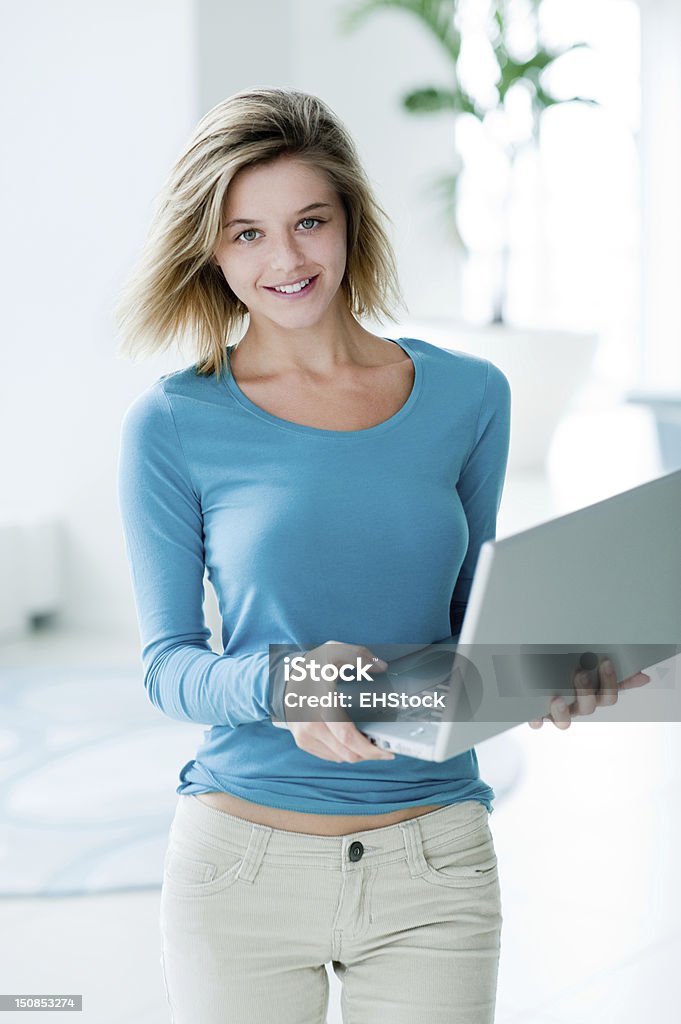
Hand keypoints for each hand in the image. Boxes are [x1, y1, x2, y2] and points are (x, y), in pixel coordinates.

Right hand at [285, 641, 395, 761]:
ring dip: (358, 754)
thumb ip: (359, 656)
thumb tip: (381, 666)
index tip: (387, 752)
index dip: (369, 748)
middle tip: (384, 748)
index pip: (346, 735)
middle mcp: (310, 723)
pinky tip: (353, 743)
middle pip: (347, 752)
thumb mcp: (335, 651)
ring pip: (340, 757)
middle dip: (369, 754)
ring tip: (370, 743)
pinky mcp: (303, 741)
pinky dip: (344, 753)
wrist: (285, 677)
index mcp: (322, 702)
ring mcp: (305, 735)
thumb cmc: (313, 666)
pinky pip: (330, 756)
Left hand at [528, 656, 650, 729]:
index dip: (609, 682)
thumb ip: (615, 673)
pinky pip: (536, 722)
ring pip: (563, 721)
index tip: (605, 662)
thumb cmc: (566, 671)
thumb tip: (644, 677)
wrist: (531, 669)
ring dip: (562, 712)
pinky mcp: (536, 714)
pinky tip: (534, 713)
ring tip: (556, 697)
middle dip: (586, 691)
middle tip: (580, 673)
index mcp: (591, 696)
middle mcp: (575, 706)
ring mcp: (556, 712)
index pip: (608, 697)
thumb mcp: (590, 668)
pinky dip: (535, 720)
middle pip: (587, 708)